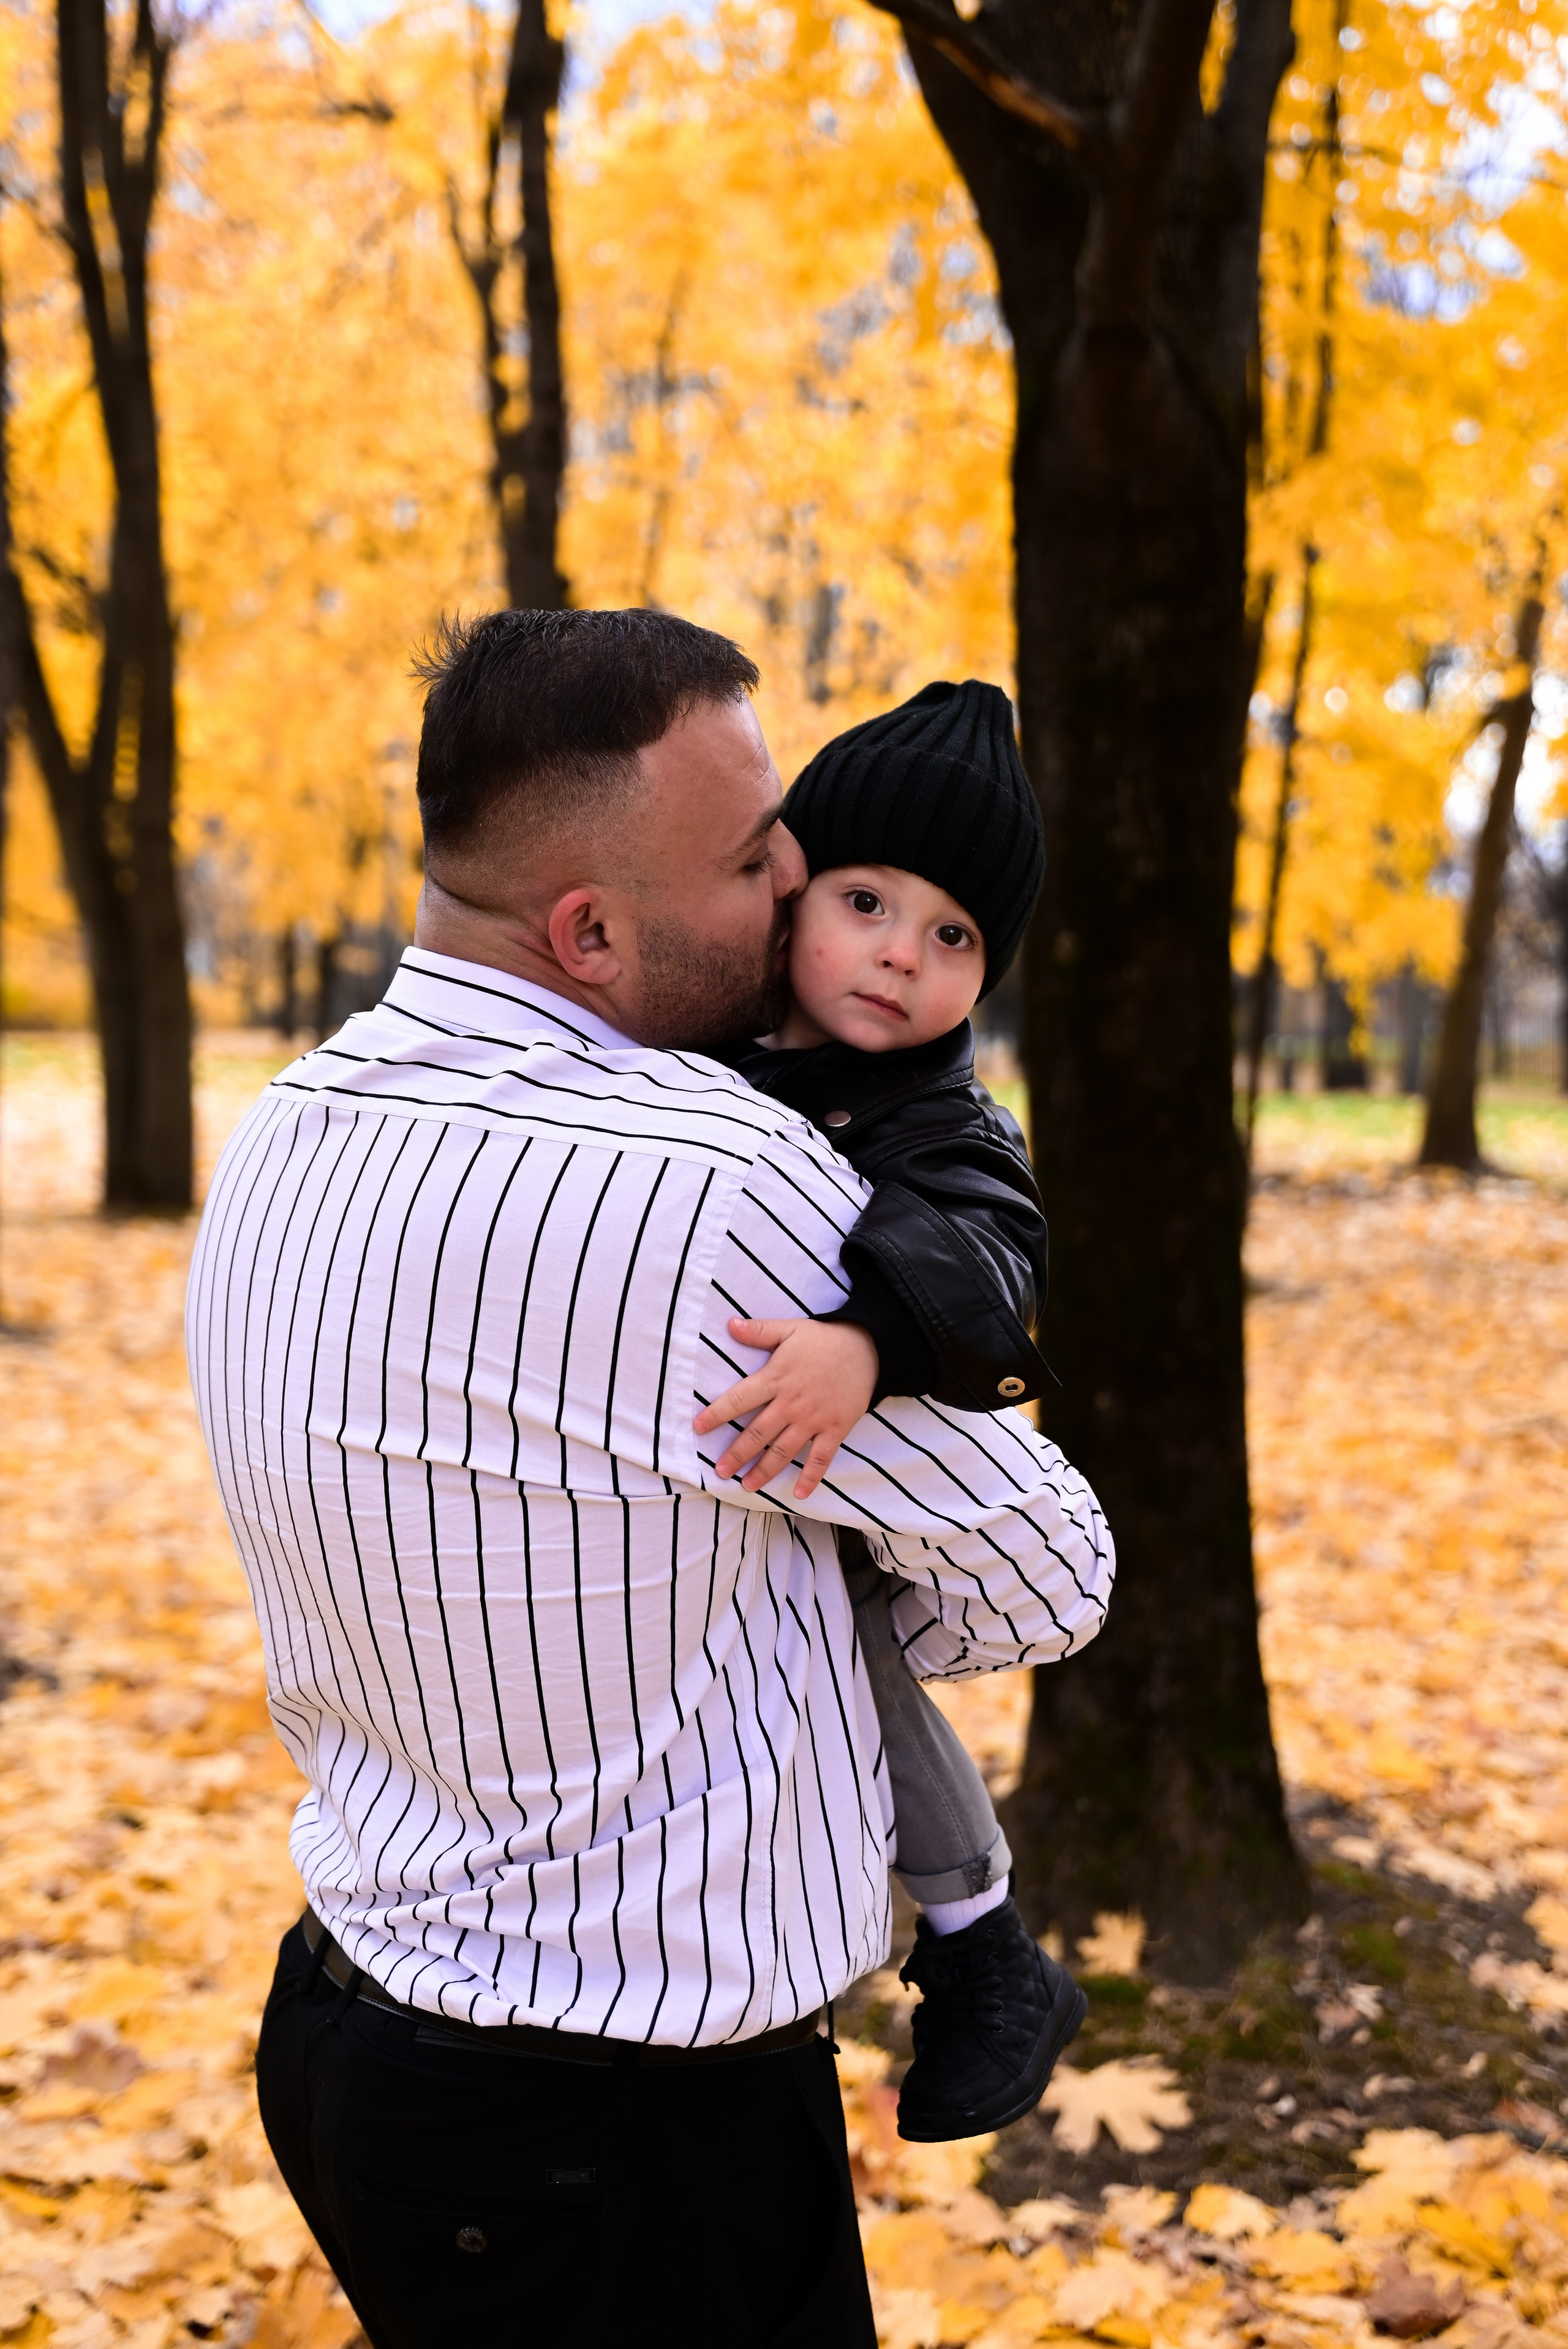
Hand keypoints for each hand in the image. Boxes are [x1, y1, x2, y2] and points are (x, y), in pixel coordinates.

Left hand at [695, 1318, 878, 1498]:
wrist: (869, 1348)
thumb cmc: (825, 1339)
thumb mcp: (790, 1328)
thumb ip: (759, 1330)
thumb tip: (729, 1324)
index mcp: (776, 1378)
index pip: (739, 1399)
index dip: (717, 1414)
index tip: (698, 1428)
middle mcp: (791, 1403)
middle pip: (758, 1433)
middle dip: (736, 1453)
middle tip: (719, 1470)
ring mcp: (814, 1419)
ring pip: (783, 1450)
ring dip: (764, 1470)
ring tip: (747, 1485)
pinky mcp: (835, 1428)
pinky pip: (821, 1458)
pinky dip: (811, 1477)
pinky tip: (800, 1494)